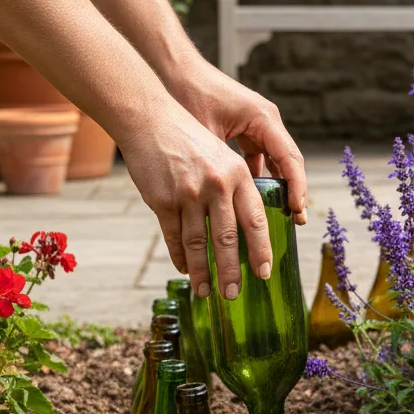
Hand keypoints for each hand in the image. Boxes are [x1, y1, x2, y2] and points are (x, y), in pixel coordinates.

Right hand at [118, 102, 272, 300]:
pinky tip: (184, 270)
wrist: (149, 120)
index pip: (255, 220)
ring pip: (199, 243)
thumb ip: (233, 188)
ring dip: (202, 272)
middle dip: (232, 271)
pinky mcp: (163, 200)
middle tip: (233, 294)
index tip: (264, 273)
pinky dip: (179, 257)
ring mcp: (188, 194)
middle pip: (228, 238)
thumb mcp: (221, 156)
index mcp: (237, 174)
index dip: (260, 250)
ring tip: (206, 292)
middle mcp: (216, 185)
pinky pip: (173, 237)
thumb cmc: (189, 140)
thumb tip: (243, 229)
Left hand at [170, 58, 307, 226]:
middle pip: (289, 161)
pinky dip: (261, 177)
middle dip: (294, 191)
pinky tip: (256, 200)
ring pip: (278, 161)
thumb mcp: (206, 134)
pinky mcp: (248, 130)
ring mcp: (259, 125)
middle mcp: (267, 121)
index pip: (289, 157)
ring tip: (282, 214)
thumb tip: (224, 202)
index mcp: (264, 118)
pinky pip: (261, 157)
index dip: (296, 186)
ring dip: (280, 186)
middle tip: (298, 220)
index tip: (297, 210)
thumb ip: (220, 165)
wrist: (176, 71)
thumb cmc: (190, 94)